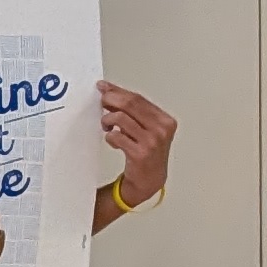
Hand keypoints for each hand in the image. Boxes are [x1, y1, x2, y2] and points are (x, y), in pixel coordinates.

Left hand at [97, 81, 176, 207]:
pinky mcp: (140, 154)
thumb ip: (133, 111)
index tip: (102, 86)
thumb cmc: (146, 151)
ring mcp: (152, 142)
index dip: (117, 91)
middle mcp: (161, 129)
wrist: (150, 179)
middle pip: (130, 104)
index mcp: (165, 120)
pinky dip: (110, 137)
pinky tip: (113, 141)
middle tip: (100, 103)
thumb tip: (109, 90)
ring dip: (107, 120)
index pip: (138, 99)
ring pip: (120, 118)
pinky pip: (116, 136)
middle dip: (110, 100)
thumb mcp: (146, 128)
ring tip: (106, 126)